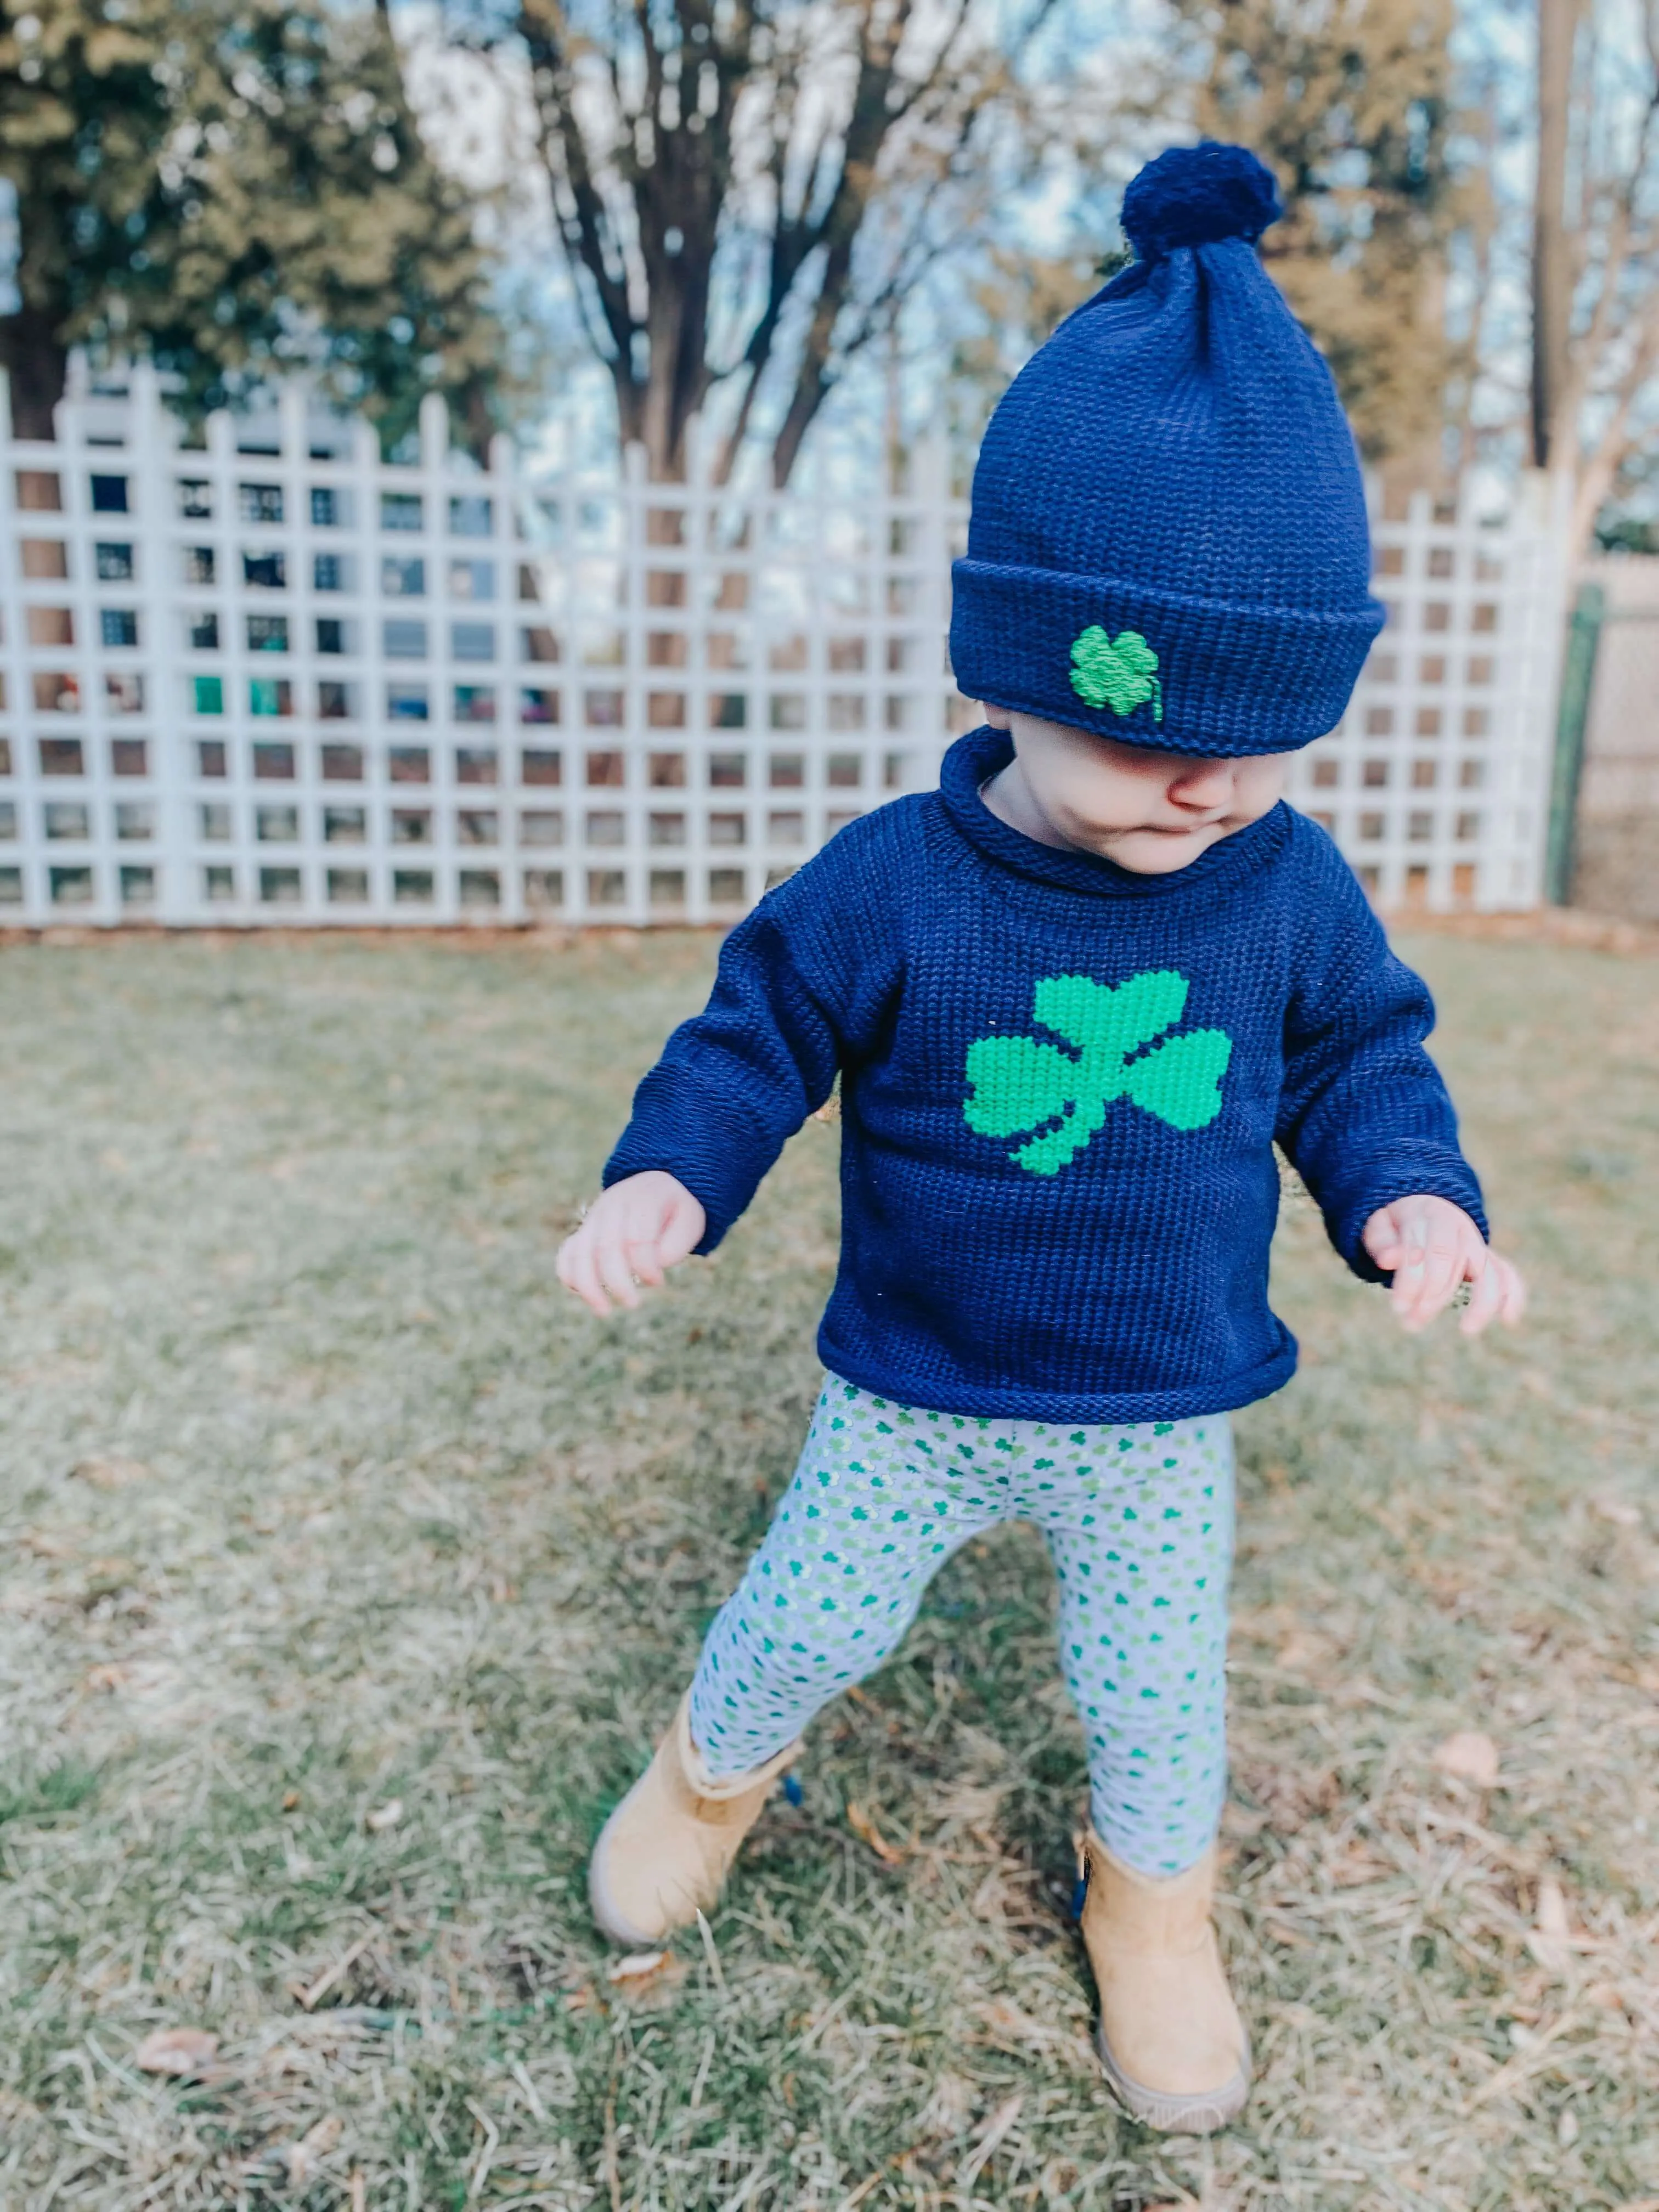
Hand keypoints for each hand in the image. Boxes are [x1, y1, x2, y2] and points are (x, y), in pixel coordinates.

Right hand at [556, 1171, 706, 1317]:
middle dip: (617, 1282)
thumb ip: (675, 1245)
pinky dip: (569, 1274)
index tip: (658, 1283)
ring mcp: (595, 1218)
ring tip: (603, 1311)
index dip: (645, 1267)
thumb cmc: (677, 1210)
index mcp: (643, 1199)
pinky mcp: (585, 1231)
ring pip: (580, 1252)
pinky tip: (581, 1294)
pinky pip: (567, 1253)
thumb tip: (651, 1267)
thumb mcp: (690, 1221)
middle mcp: (613, 1205)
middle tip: (633, 1304)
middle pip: (606, 1247)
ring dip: (588, 1285)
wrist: (659, 1183)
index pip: (636, 1238)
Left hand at [1362, 1195, 1525, 1336]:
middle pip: (1455, 1266)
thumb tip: (1390, 1260)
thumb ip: (1382, 1241)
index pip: (1432, 1252)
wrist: (1422, 1206)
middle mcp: (1462, 1230)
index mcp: (1434, 1216)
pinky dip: (1512, 1296)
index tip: (1398, 1307)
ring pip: (1490, 1273)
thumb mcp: (1379, 1223)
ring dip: (1480, 1304)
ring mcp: (1478, 1246)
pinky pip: (1507, 1276)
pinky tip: (1508, 1320)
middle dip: (1432, 1299)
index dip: (1417, 1282)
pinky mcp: (1488, 1261)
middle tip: (1410, 1323)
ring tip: (1467, 1329)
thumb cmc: (1396, 1223)